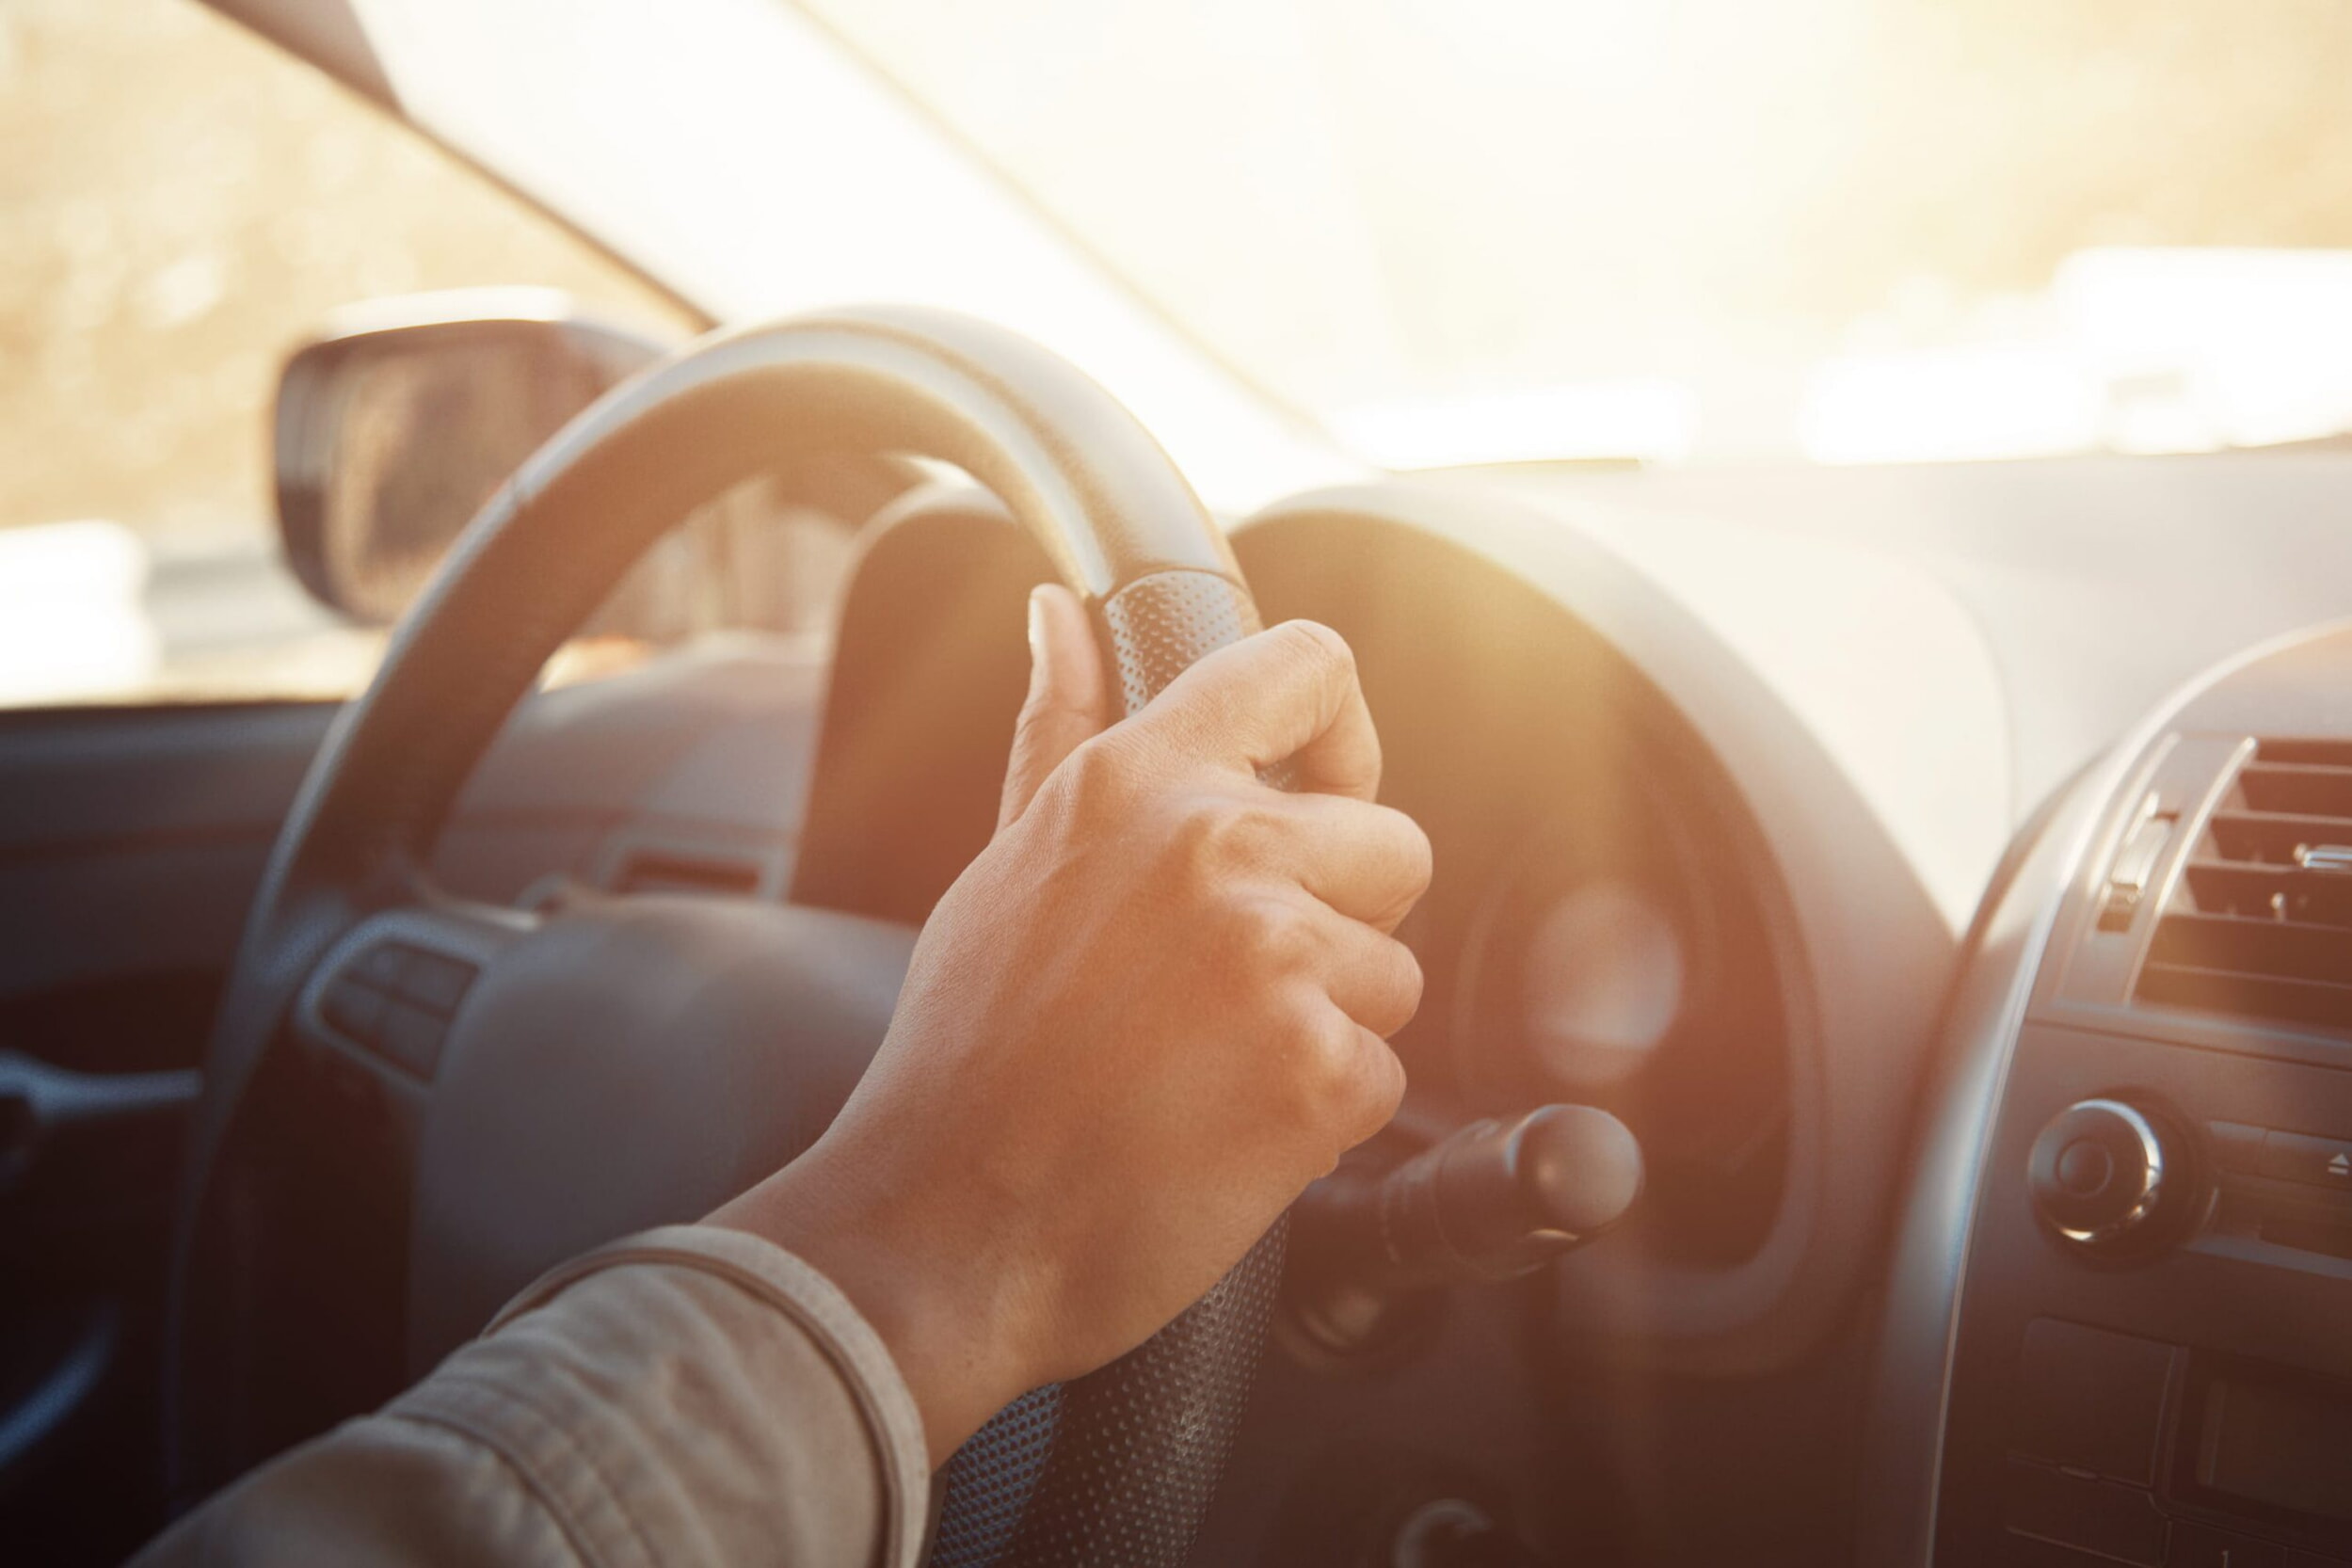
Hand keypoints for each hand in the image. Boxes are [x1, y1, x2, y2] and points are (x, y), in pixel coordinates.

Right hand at [710, 584, 1430, 1461]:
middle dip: (1339, 924)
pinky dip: (1318, 1117)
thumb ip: (1055, 731)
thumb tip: (1060, 612)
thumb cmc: (965, 1059)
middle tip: (1225, 995)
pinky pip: (1382, 1075)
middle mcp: (1215, 844)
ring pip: (1392, 975)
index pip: (1307, 666)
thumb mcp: (1001, 868)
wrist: (943, 1231)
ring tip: (1202, 1071)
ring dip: (1324, 1030)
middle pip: (1392, 847)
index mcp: (1136, 779)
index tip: (1327, 796)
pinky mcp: (1316, 1069)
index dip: (1342, 733)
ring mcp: (1272, 956)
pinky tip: (1219, 1131)